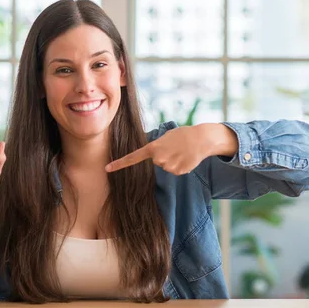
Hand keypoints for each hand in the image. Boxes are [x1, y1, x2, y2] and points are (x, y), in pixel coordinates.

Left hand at [105, 124, 237, 174]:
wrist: (201, 138)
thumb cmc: (183, 135)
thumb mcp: (166, 137)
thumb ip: (156, 146)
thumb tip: (153, 156)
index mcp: (153, 148)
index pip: (133, 158)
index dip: (119, 164)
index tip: (107, 169)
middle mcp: (158, 159)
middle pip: (157, 163)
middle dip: (165, 157)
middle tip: (174, 148)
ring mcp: (169, 166)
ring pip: (167, 168)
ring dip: (174, 161)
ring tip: (182, 152)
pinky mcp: (179, 172)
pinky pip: (176, 171)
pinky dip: (181, 166)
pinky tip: (187, 158)